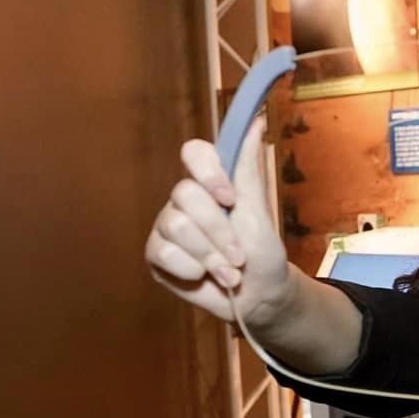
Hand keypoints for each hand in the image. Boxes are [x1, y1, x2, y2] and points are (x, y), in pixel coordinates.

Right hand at [144, 117, 294, 323]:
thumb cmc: (261, 253)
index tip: (229, 198)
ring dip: (210, 255)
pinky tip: (203, 277)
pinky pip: (164, 252)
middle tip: (239, 255)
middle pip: (185, 194)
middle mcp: (184, 200)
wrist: (258, 298)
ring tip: (229, 271)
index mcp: (210, 183)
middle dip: (218, 231)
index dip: (207, 172)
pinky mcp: (157, 254)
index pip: (194, 153)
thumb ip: (248, 168)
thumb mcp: (259, 210)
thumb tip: (257, 119)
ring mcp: (167, 226)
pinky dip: (191, 269)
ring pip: (177, 226)